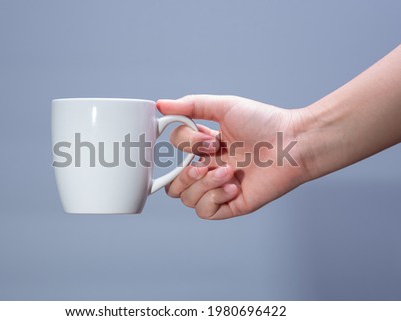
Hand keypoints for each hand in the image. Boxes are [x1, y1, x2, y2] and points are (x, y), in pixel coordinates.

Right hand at [157, 95, 308, 219]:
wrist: (293, 143)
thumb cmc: (264, 122)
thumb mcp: (224, 107)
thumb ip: (191, 106)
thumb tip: (160, 104)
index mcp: (206, 148)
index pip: (175, 153)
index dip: (186, 146)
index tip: (209, 139)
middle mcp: (210, 169)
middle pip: (174, 185)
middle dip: (186, 174)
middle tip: (210, 162)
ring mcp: (219, 189)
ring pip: (188, 199)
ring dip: (205, 184)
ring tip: (229, 172)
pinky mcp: (232, 204)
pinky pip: (205, 212)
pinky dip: (214, 199)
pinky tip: (233, 186)